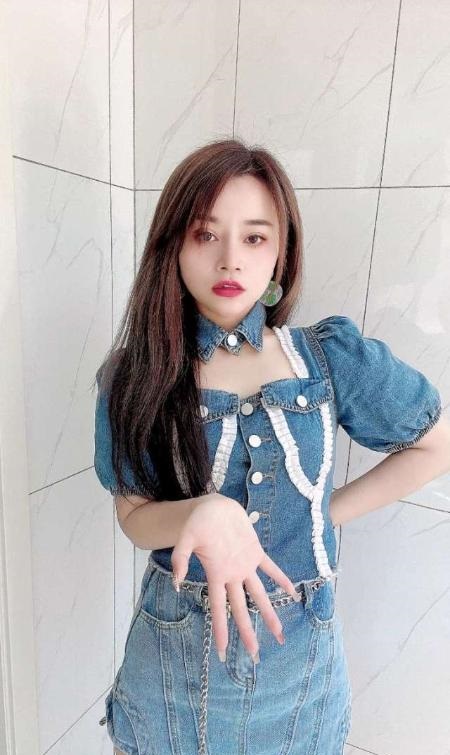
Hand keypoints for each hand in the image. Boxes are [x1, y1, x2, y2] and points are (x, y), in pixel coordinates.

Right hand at [171, 492, 300, 661]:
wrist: (212, 505)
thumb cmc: (197, 520)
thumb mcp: (185, 538)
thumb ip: (180, 558)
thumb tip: (176, 581)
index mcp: (216, 575)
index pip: (219, 608)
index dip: (221, 630)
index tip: (222, 652)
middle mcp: (232, 575)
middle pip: (241, 608)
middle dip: (247, 631)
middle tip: (255, 655)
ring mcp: (245, 565)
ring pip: (258, 594)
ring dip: (268, 612)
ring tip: (280, 632)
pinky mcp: (254, 551)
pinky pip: (270, 568)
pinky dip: (280, 579)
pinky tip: (291, 592)